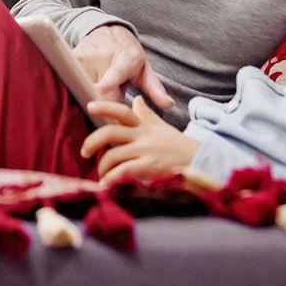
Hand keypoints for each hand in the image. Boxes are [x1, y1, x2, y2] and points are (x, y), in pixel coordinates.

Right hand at [74, 26, 174, 109]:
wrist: (107, 30)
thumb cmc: (129, 55)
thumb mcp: (144, 69)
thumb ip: (155, 88)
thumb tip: (169, 104)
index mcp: (127, 58)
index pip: (117, 71)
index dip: (110, 80)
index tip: (102, 87)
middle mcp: (104, 54)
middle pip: (99, 89)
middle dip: (105, 104)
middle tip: (111, 114)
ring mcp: (86, 55)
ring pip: (83, 86)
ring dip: (91, 98)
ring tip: (99, 101)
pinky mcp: (72, 57)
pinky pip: (71, 80)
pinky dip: (76, 91)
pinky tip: (82, 94)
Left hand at [79, 97, 199, 182]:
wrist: (200, 160)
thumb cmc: (178, 145)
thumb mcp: (162, 126)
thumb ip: (146, 114)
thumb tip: (136, 100)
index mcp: (144, 125)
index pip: (122, 111)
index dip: (105, 107)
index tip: (89, 106)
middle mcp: (143, 136)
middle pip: (110, 132)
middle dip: (92, 142)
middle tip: (84, 152)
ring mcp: (146, 151)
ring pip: (113, 154)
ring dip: (102, 167)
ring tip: (101, 175)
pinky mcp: (150, 166)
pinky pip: (124, 171)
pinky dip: (111, 179)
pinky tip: (106, 185)